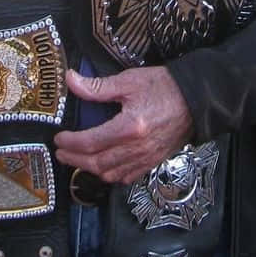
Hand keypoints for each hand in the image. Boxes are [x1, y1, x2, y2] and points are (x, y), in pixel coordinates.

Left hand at [53, 67, 193, 183]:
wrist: (197, 100)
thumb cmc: (164, 87)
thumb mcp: (128, 81)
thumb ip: (97, 86)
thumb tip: (71, 80)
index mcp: (129, 127)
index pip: (90, 142)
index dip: (70, 143)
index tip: (58, 139)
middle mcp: (137, 148)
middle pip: (98, 163)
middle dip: (75, 160)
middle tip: (61, 153)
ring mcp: (147, 157)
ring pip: (112, 174)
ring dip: (91, 170)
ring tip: (78, 160)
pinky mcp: (155, 161)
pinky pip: (129, 176)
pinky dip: (112, 175)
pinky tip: (104, 168)